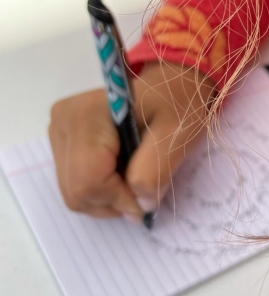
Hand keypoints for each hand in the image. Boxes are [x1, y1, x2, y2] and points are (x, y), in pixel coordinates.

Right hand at [49, 62, 215, 222]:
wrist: (169, 85)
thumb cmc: (177, 103)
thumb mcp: (177, 135)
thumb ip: (156, 171)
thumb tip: (138, 204)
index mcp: (88, 116)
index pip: (89, 180)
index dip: (120, 200)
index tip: (147, 198)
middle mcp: (63, 123)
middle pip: (77, 191)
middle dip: (114, 202)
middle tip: (143, 192)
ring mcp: (59, 133)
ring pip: (74, 192)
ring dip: (108, 199)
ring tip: (134, 180)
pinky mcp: (63, 142)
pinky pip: (75, 184)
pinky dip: (101, 190)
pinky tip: (122, 174)